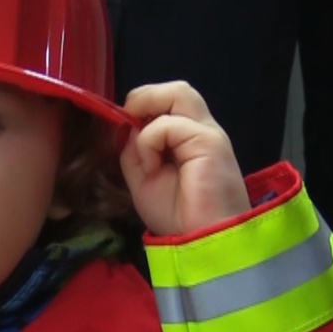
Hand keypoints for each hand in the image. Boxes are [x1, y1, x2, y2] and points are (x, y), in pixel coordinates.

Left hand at [119, 81, 249, 235]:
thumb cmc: (178, 217)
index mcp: (189, 137)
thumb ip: (135, 149)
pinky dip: (149, 142)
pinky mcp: (209, 141)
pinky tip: (152, 168)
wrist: (203, 241)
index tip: (123, 128)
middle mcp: (201, 129)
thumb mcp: (143, 178)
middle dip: (144, 98)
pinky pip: (168, 124)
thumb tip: (128, 127)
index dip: (142, 106)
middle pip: (176, 89)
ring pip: (177, 93)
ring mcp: (207, 132)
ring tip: (141, 146)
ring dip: (148, 112)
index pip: (168, 101)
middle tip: (127, 122)